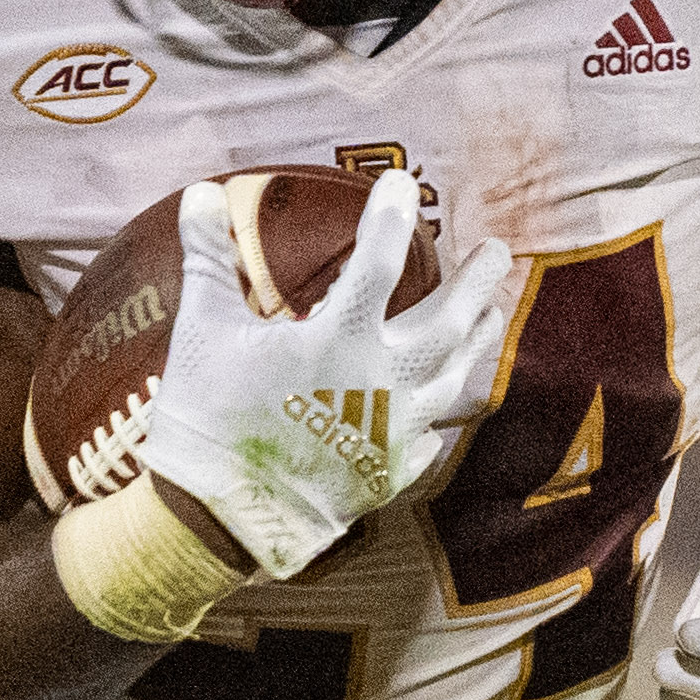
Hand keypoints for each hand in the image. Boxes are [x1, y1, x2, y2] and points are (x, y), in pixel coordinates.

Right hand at [140, 174, 522, 581]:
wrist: (219, 515)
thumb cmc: (207, 416)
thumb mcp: (203, 329)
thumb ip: (210, 259)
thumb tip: (201, 193)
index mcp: (340, 339)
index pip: (378, 261)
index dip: (391, 216)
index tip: (403, 183)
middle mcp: (382, 382)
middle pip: (449, 322)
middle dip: (478, 281)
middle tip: (497, 250)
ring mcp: (393, 432)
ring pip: (453, 379)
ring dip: (475, 342)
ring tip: (489, 315)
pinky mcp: (389, 473)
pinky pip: (431, 438)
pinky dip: (439, 415)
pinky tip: (441, 404)